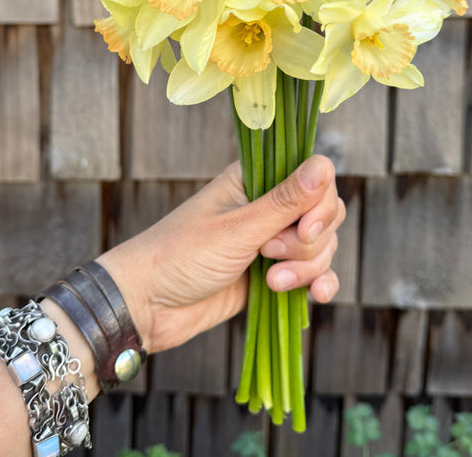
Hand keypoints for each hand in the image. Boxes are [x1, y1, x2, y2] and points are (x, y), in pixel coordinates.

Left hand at [97, 154, 343, 353]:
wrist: (148, 306)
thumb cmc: (182, 256)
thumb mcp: (238, 228)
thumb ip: (285, 202)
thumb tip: (324, 165)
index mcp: (256, 180)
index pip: (316, 177)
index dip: (319, 204)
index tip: (305, 230)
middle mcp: (268, 206)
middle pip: (324, 214)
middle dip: (308, 243)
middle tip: (270, 254)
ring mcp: (272, 241)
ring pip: (320, 247)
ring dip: (306, 268)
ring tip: (271, 282)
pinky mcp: (273, 273)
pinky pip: (313, 274)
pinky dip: (318, 284)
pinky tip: (317, 297)